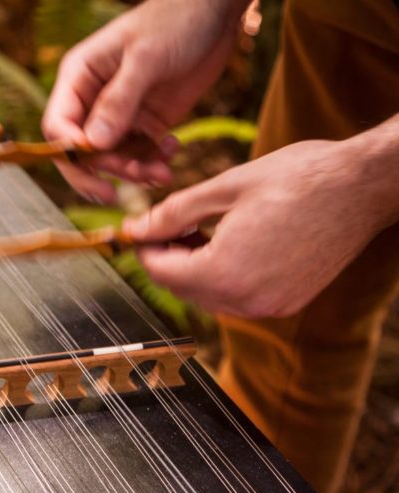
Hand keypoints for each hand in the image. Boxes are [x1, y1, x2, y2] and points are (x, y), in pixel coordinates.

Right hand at [42, 0, 244, 201]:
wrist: (215, 12)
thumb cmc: (176, 20)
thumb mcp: (146, 58)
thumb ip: (119, 101)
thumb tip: (92, 145)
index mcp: (79, 77)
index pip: (57, 127)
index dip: (70, 154)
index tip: (96, 172)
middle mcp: (92, 99)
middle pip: (81, 151)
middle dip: (103, 171)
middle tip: (125, 188)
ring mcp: (119, 114)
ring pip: (112, 159)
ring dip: (133, 171)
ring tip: (161, 173)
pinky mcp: (145, 123)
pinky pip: (139, 154)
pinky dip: (153, 162)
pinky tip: (173, 149)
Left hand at [123, 138, 394, 317]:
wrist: (364, 185)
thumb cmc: (299, 178)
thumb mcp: (224, 188)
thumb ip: (172, 213)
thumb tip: (135, 229)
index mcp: (225, 271)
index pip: (160, 272)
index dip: (144, 247)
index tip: (142, 225)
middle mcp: (246, 300)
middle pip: (181, 289)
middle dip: (168, 258)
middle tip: (171, 222)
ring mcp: (269, 306)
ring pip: (208, 297)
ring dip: (194, 268)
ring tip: (201, 229)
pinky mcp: (287, 302)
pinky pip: (237, 298)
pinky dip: (223, 276)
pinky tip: (229, 243)